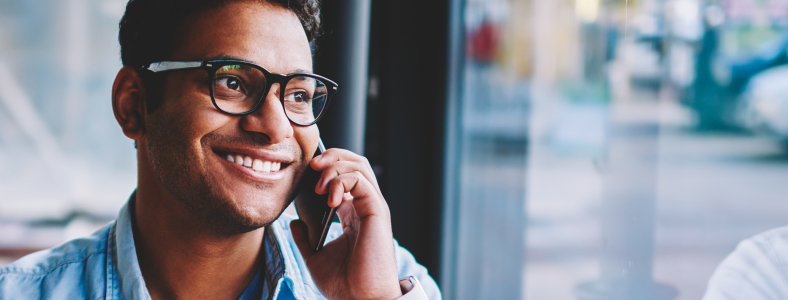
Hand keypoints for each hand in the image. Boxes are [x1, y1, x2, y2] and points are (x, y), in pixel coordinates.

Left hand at [290, 148, 401, 299]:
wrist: (360, 299)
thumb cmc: (344, 284)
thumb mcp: (315, 258)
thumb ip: (305, 238)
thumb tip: (294, 222)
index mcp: (353, 215)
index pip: (344, 176)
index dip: (325, 168)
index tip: (305, 174)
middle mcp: (365, 206)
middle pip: (355, 163)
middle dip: (332, 156)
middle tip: (311, 165)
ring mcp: (373, 207)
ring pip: (359, 165)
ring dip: (334, 167)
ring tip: (317, 185)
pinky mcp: (377, 210)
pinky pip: (361, 180)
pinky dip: (341, 181)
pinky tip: (328, 198)